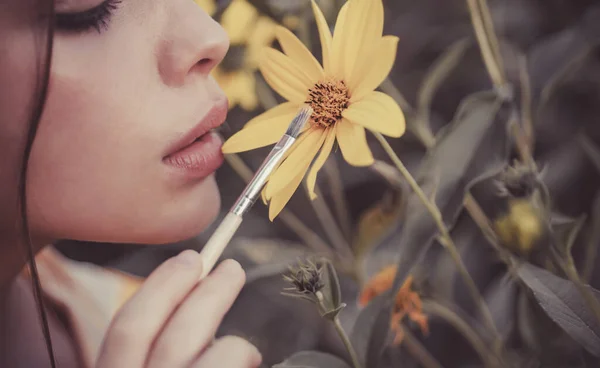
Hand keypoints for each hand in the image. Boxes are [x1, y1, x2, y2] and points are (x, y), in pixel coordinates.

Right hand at [96, 251, 260, 367]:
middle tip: (233, 268)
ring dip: (229, 335)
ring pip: (204, 356)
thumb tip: (196, 295)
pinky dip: (241, 355)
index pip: (126, 328)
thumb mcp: (143, 364)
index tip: (189, 258)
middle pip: (171, 338)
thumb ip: (155, 347)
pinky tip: (249, 361)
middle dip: (205, 295)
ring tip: (244, 343)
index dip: (160, 287)